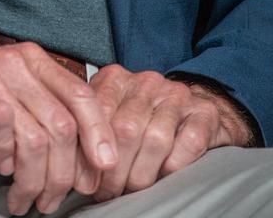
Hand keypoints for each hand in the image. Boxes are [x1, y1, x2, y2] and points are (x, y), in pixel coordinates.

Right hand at [0, 29, 116, 215]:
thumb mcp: (0, 94)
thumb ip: (35, 110)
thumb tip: (81, 155)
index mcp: (30, 59)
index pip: (83, 97)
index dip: (100, 138)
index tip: (101, 174)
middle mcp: (15, 60)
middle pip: (65, 125)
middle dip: (65, 175)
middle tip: (51, 201)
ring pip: (40, 136)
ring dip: (38, 180)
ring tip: (25, 200)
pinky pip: (5, 130)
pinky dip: (8, 160)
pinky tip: (0, 170)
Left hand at [87, 65, 251, 200]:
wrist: (193, 110)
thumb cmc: (143, 119)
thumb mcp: (110, 115)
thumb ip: (89, 131)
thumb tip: (68, 166)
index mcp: (116, 78)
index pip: (96, 111)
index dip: (89, 151)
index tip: (86, 179)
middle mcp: (146, 82)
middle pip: (125, 129)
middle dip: (114, 170)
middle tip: (108, 193)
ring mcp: (176, 95)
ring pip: (155, 139)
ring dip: (141, 174)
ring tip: (131, 190)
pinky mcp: (204, 113)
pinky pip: (188, 143)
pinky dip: (174, 166)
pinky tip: (164, 176)